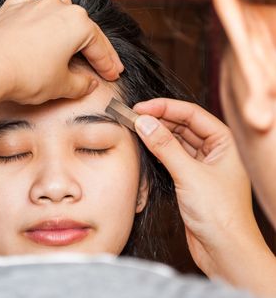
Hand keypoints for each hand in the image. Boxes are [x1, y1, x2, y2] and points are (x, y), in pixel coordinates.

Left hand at [0, 0, 123, 105]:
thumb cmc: (25, 75)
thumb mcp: (61, 86)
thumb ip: (81, 84)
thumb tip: (89, 83)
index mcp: (77, 23)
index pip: (99, 47)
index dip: (108, 64)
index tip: (113, 74)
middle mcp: (57, 6)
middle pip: (81, 27)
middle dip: (92, 46)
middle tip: (101, 64)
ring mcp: (32, 5)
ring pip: (57, 9)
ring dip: (66, 24)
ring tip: (70, 39)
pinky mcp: (11, 9)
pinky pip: (28, 4)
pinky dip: (34, 12)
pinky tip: (35, 19)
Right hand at [133, 98, 268, 279]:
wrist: (225, 250)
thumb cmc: (220, 214)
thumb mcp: (189, 175)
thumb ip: (165, 146)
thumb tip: (144, 122)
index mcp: (225, 142)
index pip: (192, 114)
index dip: (165, 108)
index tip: (140, 108)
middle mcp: (215, 150)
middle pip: (183, 125)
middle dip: (158, 119)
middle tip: (132, 117)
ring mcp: (202, 165)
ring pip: (176, 141)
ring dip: (157, 135)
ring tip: (135, 129)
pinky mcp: (190, 179)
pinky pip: (172, 157)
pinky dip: (158, 151)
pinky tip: (144, 147)